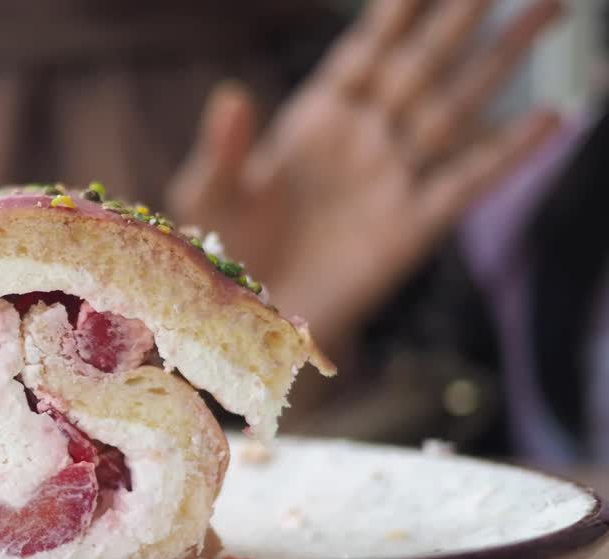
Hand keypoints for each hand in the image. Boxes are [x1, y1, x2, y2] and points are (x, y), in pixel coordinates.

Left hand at [168, 0, 562, 357]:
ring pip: (456, 106)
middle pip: (423, 64)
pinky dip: (509, 152)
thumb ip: (224, 149)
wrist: (248, 325)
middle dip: (463, 17)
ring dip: (502, 59)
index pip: (367, 50)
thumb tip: (232, 96)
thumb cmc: (225, 255)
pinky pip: (467, 181)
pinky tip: (551, 118)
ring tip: (549, 7)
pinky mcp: (411, 227)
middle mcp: (363, 140)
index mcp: (315, 122)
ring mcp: (391, 179)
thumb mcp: (209, 197)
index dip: (399, 10)